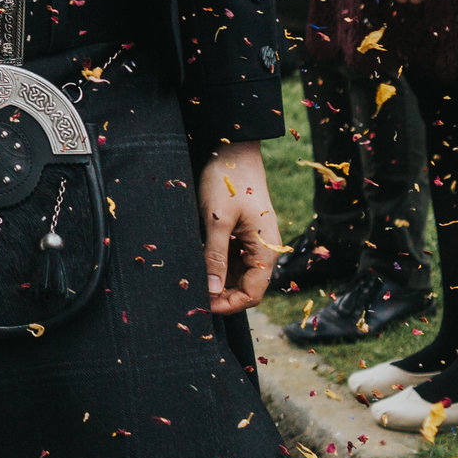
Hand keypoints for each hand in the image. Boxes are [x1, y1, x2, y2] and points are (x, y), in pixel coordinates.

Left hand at [200, 140, 282, 314]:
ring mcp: (253, 243)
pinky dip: (216, 266)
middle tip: (191, 295)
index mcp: (266, 251)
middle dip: (220, 295)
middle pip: (245, 287)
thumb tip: (212, 290)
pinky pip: (231, 259)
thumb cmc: (228, 181)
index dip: (229, 304)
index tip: (202, 305)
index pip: (252, 294)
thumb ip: (215, 256)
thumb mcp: (217, 220)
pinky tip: (197, 264)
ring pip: (236, 275)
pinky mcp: (241, 235)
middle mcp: (263, 251)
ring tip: (191, 282)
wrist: (233, 151)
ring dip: (217, 281)